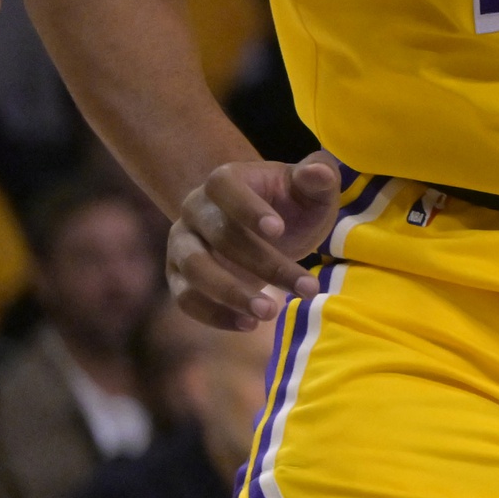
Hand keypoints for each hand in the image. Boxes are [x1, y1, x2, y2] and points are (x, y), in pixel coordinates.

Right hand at [169, 156, 340, 329]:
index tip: (279, 231)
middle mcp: (194, 210)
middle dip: (263, 264)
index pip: (225, 188)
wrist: (265, 226)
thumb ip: (319, 176)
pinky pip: (185, 298)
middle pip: (219, 236)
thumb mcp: (312, 190)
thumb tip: (318, 172)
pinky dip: (214, 315)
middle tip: (306, 288)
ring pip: (194, 270)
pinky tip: (249, 325)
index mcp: (223, 180)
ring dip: (231, 294)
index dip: (248, 208)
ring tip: (270, 313)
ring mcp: (182, 244)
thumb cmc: (291, 204)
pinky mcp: (179, 276)